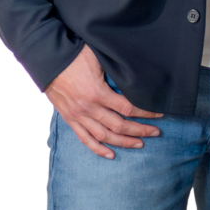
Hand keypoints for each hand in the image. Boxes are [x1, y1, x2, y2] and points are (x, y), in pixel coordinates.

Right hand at [44, 44, 162, 158]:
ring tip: (140, 143)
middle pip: (120, 125)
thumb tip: (136, 71)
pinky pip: (85, 139)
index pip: (128, 108)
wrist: (49, 61)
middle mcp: (89, 108)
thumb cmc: (76, 55)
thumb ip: (115, 69)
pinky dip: (98, 149)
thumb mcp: (99, 58)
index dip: (146, 112)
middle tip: (156, 132)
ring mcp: (78, 116)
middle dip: (140, 130)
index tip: (160, 113)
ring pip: (104, 136)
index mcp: (98, 93)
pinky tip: (111, 155)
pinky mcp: (70, 119)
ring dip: (124, 142)